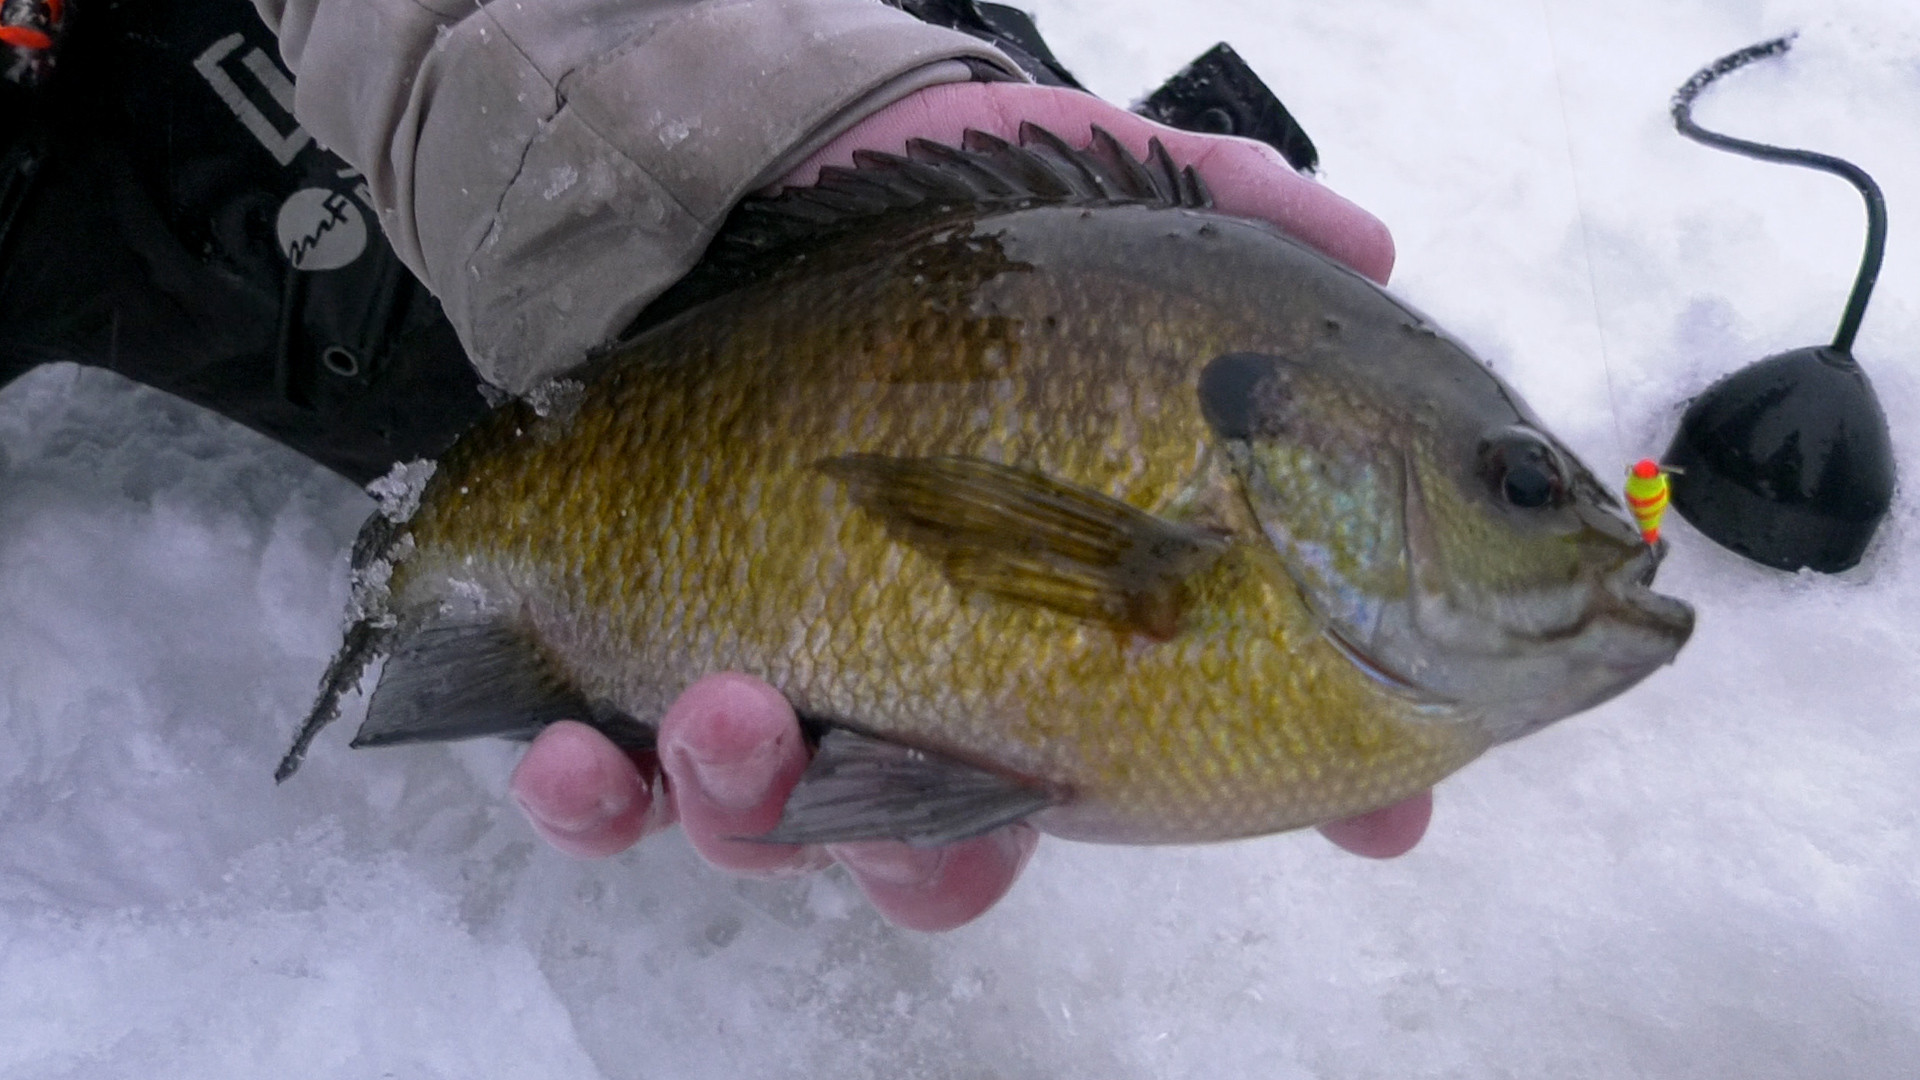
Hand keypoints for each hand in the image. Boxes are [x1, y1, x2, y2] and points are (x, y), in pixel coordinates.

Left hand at [512, 81, 1424, 929]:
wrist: (742, 170)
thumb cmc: (943, 214)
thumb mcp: (1099, 191)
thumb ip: (1235, 222)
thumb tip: (1368, 258)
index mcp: (1052, 614)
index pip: (1169, 733)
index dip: (1269, 781)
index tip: (1367, 819)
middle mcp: (916, 673)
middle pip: (943, 842)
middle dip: (933, 859)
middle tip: (920, 811)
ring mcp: (769, 671)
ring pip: (770, 825)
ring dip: (750, 806)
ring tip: (731, 707)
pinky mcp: (629, 650)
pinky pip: (605, 789)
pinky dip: (591, 803)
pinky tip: (577, 760)